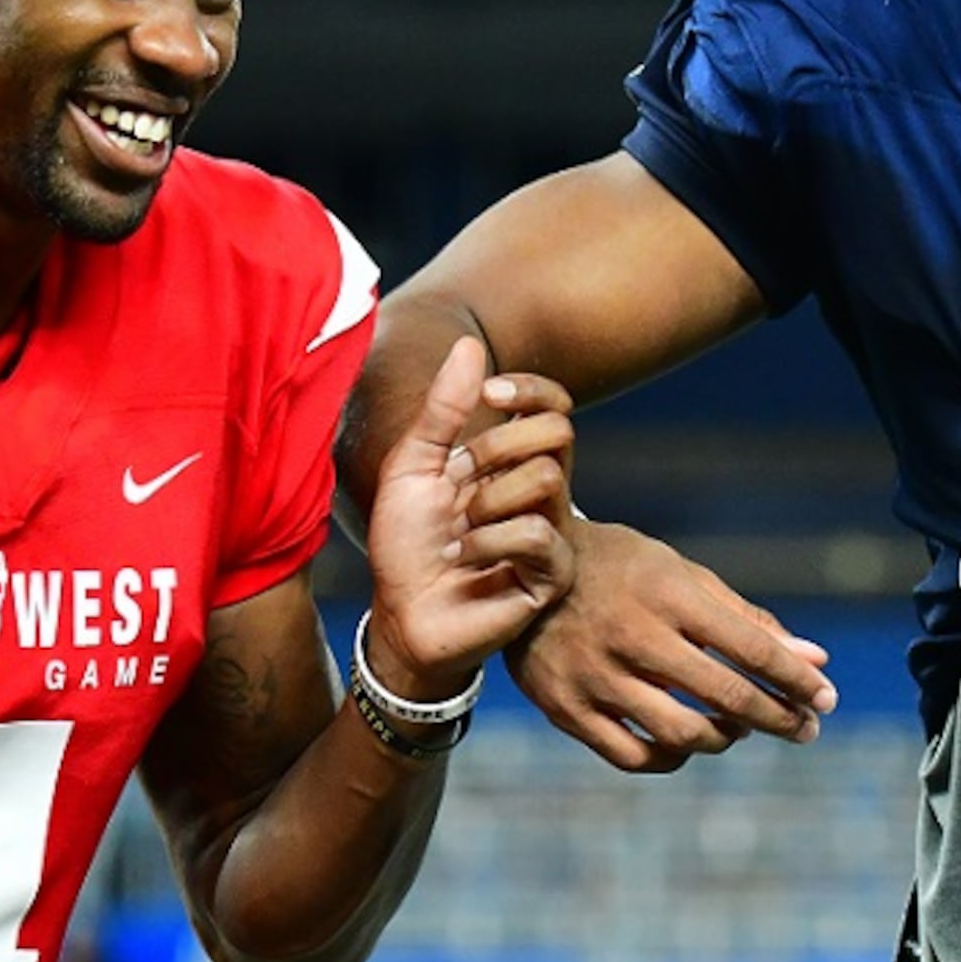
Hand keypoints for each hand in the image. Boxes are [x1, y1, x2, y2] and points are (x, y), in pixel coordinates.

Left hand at [362, 334, 576, 696]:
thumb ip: (442, 411)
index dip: (532, 389)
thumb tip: (468, 344)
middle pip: (559, 431)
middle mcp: (540, 493)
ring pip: (549, 477)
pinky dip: (488, 541)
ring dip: (488, 498)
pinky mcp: (551, 574)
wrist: (401, 616)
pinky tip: (462, 560)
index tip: (490, 393)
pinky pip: (538, 533)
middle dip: (497, 446)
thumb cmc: (407, 545)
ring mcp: (551, 532)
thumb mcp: (412, 467)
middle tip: (457, 479)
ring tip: (457, 531)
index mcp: (513, 462)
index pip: (554, 406)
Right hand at [503, 519, 837, 772]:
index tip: (827, 698)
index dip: (796, 680)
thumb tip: (816, 661)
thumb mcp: (681, 575)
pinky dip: (674, 757)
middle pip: (725, 695)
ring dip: (727, 738)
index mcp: (666, 593)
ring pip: (683, 735)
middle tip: (807, 727)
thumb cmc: (619, 569)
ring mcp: (596, 677)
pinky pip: (635, 757)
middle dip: (779, 717)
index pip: (750, 647)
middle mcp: (632, 636)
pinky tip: (689, 743)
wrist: (520, 569)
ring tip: (741, 727)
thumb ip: (746, 619)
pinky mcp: (566, 709)